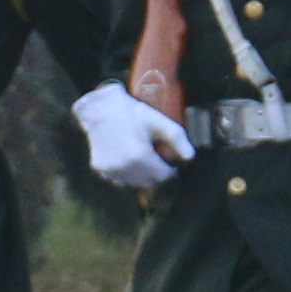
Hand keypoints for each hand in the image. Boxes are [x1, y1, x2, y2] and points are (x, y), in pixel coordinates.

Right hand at [72, 84, 195, 188]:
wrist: (99, 109)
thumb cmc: (130, 113)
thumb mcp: (157, 120)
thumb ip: (177, 138)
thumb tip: (191, 157)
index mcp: (141, 157)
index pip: (163, 176)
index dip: (170, 170)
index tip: (170, 163)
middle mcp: (125, 168)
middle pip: (150, 182)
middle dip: (156, 173)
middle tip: (156, 159)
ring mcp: (111, 170)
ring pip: (134, 183)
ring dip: (141, 176)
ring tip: (142, 160)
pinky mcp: (100, 169)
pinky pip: (119, 180)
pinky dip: (125, 174)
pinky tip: (127, 161)